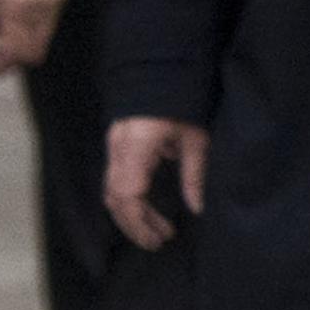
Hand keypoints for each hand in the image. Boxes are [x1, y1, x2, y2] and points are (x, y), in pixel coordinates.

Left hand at [0, 0, 64, 78]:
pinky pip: (48, 26)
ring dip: (16, 45)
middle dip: (6, 60)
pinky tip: (4, 14)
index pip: (14, 50)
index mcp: (17, 2)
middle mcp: (42, 3)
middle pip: (32, 53)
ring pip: (42, 42)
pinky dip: (26, 31)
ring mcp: (55, 0)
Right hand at [103, 115, 208, 246]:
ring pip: (113, 189)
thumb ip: (195, 175)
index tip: (158, 238)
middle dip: (134, 223)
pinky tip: (150, 210)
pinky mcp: (118, 144)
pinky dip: (130, 199)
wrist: (163, 67)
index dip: (140, 221)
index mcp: (136, 147)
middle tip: (159, 242)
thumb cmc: (184, 102)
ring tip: (159, 230)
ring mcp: (114, 144)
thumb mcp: (197, 140)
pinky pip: (116, 179)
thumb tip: (197, 208)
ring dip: (133, 213)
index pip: (127, 194)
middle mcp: (118, 147)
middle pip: (115, 196)